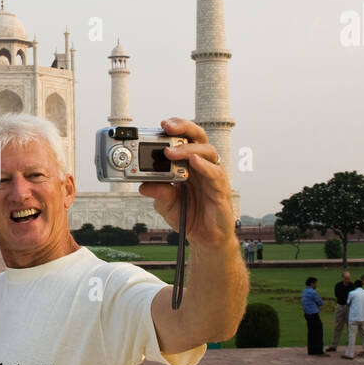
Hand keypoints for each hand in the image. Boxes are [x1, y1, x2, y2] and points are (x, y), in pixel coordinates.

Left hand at [138, 117, 235, 250]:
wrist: (206, 239)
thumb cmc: (189, 217)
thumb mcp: (166, 205)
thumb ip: (158, 194)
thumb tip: (143, 186)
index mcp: (189, 165)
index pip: (184, 140)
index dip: (175, 130)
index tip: (160, 125)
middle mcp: (203, 166)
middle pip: (198, 138)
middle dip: (183, 128)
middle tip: (166, 126)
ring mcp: (213, 177)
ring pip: (208, 152)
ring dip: (188, 149)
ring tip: (171, 151)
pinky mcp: (221, 191)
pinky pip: (215, 174)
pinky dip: (204, 166)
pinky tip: (194, 162)